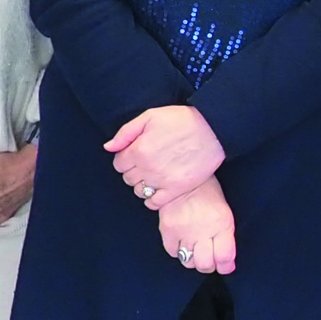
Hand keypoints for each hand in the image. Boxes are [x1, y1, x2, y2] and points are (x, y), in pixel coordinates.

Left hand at [107, 106, 223, 207]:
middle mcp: (148, 168)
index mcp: (139, 150)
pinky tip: (157, 189)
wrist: (212, 129)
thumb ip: (126, 133)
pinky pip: (154, 203)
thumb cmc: (181, 120)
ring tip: (152, 175)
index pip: (118, 164)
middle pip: (127, 178)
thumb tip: (108, 147)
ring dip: (141, 185)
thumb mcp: (150, 116)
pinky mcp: (177, 189)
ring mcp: (162, 181)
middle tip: (145, 163)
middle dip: (132, 171)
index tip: (135, 154)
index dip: (125, 158)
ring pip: (139, 192)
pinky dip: (151, 199)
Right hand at [155, 177, 236, 274]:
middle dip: (209, 266)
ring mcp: (183, 230)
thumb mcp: (224, 212)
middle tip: (209, 259)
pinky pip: (173, 252)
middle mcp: (203, 229)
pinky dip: (179, 251)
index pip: (224, 257)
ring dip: (194, 259)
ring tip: (195, 248)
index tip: (224, 267)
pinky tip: (182, 242)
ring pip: (188, 261)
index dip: (225, 266)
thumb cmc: (207, 192)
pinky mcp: (167, 229)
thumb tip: (226, 264)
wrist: (183, 175)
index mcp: (221, 223)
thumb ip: (226, 238)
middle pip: (205, 264)